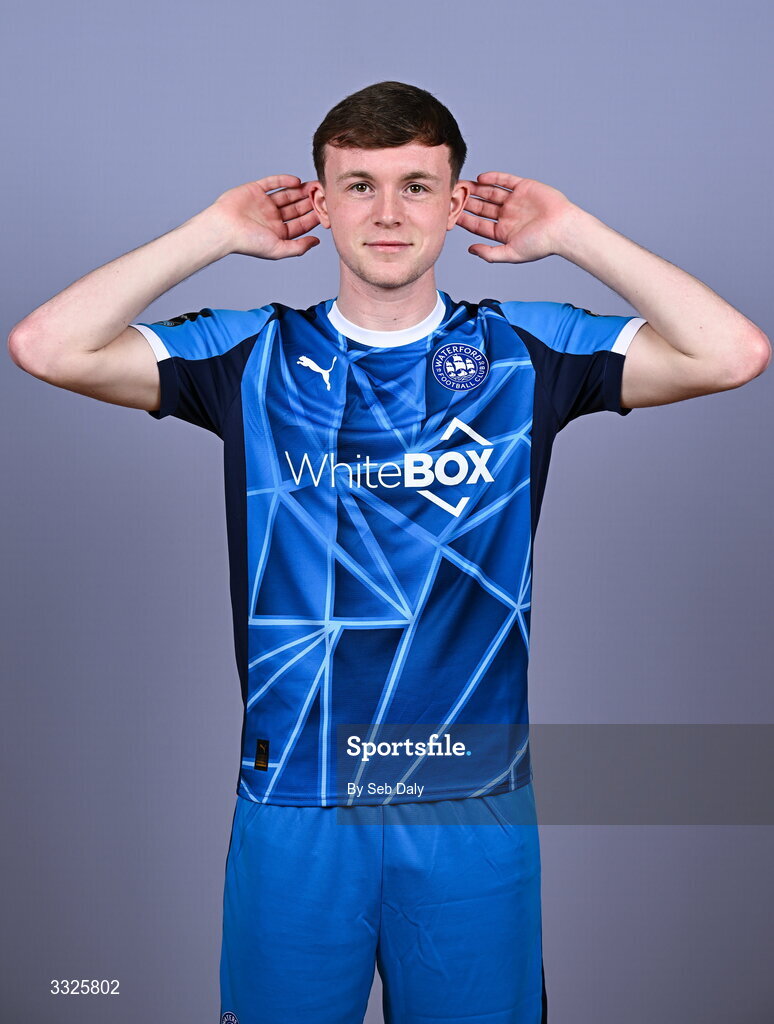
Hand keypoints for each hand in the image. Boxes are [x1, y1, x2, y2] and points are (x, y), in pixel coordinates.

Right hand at [208, 175, 320, 259]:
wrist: (224, 228)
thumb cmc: (248, 242)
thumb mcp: (278, 249)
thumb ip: (299, 247)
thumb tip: (317, 242)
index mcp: (278, 233)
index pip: (301, 224)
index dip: (314, 216)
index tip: (327, 210)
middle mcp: (272, 218)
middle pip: (297, 208)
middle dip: (310, 202)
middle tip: (323, 194)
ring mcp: (264, 203)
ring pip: (287, 194)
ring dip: (300, 191)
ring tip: (314, 186)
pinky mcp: (255, 190)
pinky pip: (273, 182)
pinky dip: (284, 180)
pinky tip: (296, 181)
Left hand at [456, 172, 576, 262]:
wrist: (562, 228)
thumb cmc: (541, 244)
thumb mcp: (511, 253)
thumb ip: (489, 254)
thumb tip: (471, 250)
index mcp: (503, 232)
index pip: (478, 224)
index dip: (464, 219)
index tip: (450, 214)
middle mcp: (507, 216)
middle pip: (481, 207)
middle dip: (467, 202)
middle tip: (452, 195)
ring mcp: (515, 201)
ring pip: (490, 192)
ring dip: (476, 189)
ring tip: (462, 185)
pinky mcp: (524, 187)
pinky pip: (505, 180)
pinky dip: (493, 178)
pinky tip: (481, 178)